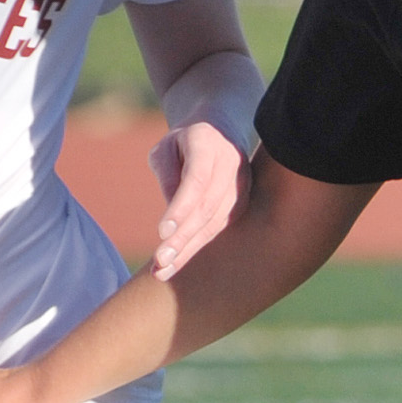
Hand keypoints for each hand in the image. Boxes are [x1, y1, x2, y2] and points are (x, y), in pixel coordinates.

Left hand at [146, 115, 249, 279]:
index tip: (162, 232)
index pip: (197, 179)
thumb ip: (166, 175)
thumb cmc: (183, 142)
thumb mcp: (165, 149)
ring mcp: (242, 184)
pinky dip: (197, 247)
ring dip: (188, 249)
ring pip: (214, 223)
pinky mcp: (242, 202)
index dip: (181, 207)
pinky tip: (176, 263)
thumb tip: (171, 218)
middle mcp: (231, 163)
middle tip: (159, 262)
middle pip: (207, 207)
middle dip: (183, 238)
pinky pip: (219, 228)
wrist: (221, 131)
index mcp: (207, 142)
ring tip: (161, 271)